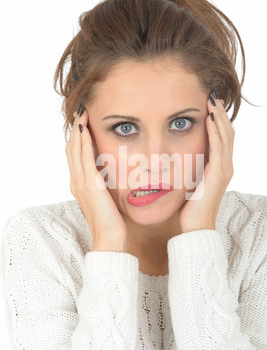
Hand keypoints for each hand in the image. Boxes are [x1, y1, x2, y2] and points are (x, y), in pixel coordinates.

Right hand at [65, 106, 127, 250]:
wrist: (110, 239)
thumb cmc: (112, 222)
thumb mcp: (107, 198)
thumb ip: (106, 185)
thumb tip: (112, 174)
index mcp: (80, 184)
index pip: (75, 155)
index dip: (78, 137)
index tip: (84, 122)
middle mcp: (76, 181)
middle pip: (71, 148)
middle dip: (76, 128)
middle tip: (81, 110)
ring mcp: (80, 183)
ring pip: (75, 149)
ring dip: (78, 130)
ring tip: (82, 113)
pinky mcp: (89, 185)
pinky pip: (84, 158)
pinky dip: (84, 142)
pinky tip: (86, 129)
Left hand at [179, 94, 234, 232]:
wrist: (195, 226)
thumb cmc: (190, 206)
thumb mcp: (191, 180)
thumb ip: (191, 166)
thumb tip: (178, 154)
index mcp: (220, 166)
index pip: (223, 136)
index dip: (218, 119)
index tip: (209, 103)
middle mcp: (225, 165)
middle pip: (228, 132)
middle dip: (220, 113)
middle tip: (212, 95)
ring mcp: (224, 170)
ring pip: (226, 136)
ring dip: (218, 117)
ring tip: (211, 100)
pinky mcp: (218, 174)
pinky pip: (219, 148)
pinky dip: (215, 132)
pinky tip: (208, 119)